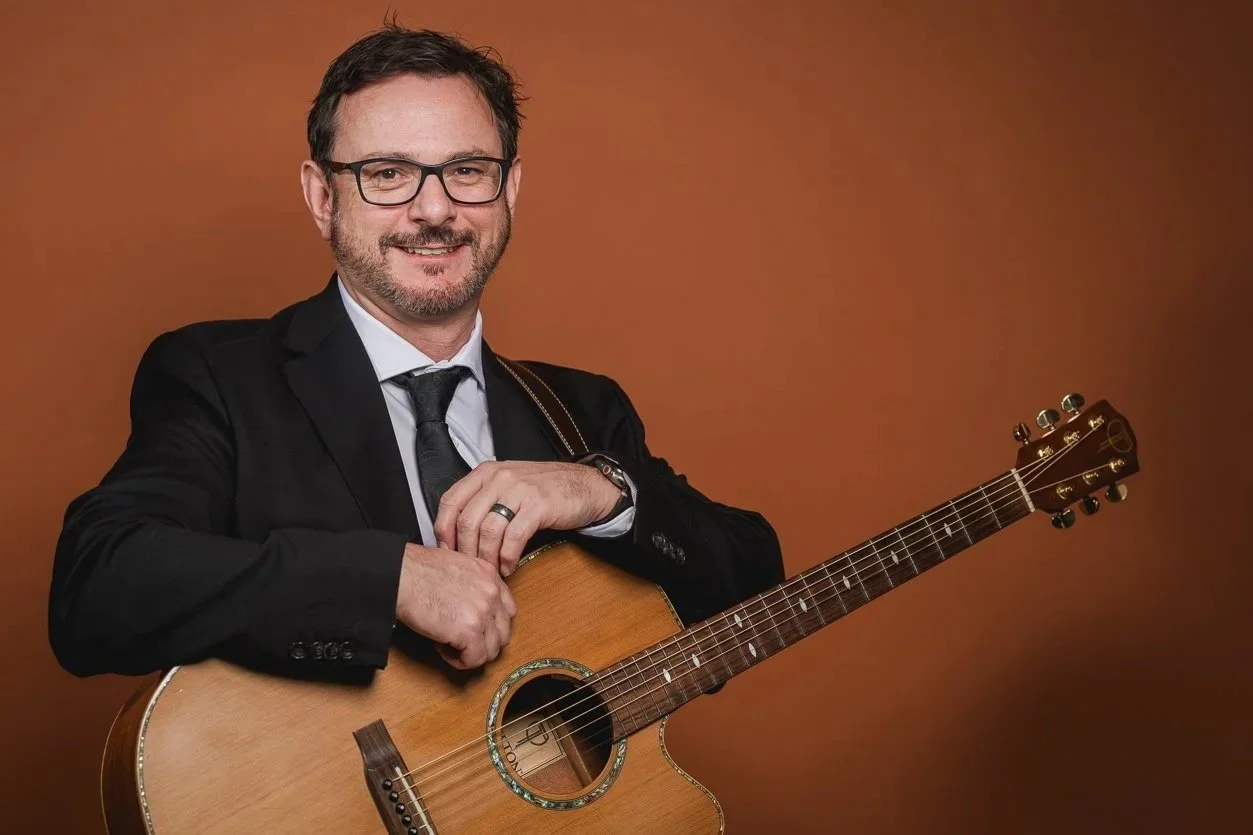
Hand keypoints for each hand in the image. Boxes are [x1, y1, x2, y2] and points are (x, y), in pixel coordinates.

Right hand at [394, 543, 516, 669]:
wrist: (401, 576)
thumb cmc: (417, 570)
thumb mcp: (457, 566)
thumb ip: (472, 584)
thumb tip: (470, 605)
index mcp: (490, 575)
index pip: (507, 610)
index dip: (491, 625)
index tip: (476, 629)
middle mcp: (492, 593)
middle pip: (503, 632)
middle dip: (483, 641)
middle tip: (461, 639)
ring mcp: (483, 612)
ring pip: (491, 649)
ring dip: (471, 652)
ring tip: (448, 643)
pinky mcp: (469, 631)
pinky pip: (475, 659)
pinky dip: (459, 660)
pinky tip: (442, 648)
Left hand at [434, 461, 620, 575]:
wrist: (584, 486)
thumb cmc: (544, 490)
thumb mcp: (507, 485)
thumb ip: (482, 500)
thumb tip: (455, 532)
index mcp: (486, 472)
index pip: (450, 501)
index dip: (443, 530)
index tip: (446, 552)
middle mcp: (499, 478)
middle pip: (467, 520)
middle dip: (465, 551)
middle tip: (469, 568)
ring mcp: (519, 490)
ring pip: (488, 531)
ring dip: (487, 558)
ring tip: (491, 571)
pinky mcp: (538, 506)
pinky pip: (513, 538)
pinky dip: (507, 558)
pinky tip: (509, 566)